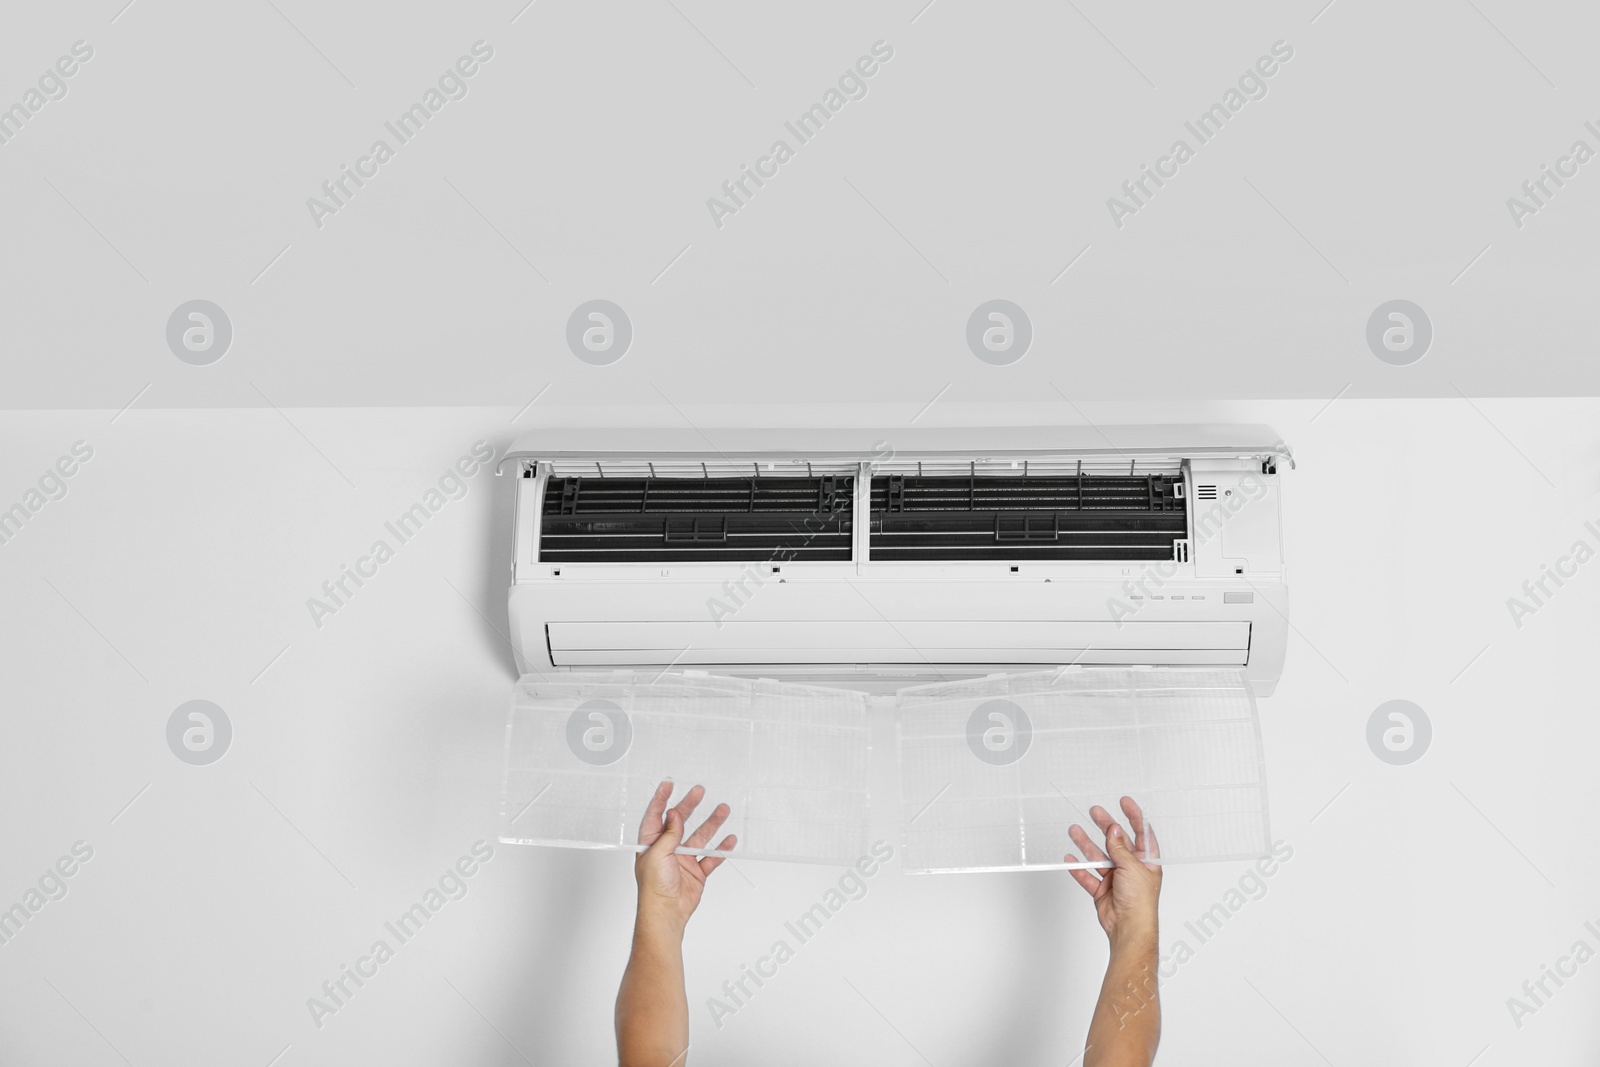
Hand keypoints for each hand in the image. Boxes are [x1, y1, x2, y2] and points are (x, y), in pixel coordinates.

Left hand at [634, 781, 735, 928]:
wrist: (666, 913)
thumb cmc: (654, 887)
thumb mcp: (658, 854)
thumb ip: (669, 833)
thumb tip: (673, 814)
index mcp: (651, 843)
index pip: (656, 815)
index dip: (661, 798)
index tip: (669, 783)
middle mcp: (667, 849)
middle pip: (680, 822)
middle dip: (690, 806)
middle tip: (700, 791)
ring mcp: (682, 860)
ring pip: (699, 837)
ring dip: (712, 824)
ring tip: (723, 809)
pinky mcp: (696, 872)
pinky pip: (711, 857)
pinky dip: (721, 849)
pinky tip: (730, 840)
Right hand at [1065, 796, 1161, 945]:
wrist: (1129, 928)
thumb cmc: (1141, 902)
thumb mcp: (1132, 868)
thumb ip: (1119, 848)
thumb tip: (1113, 830)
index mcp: (1146, 861)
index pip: (1141, 832)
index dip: (1134, 816)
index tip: (1124, 802)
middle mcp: (1131, 868)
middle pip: (1116, 841)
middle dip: (1105, 826)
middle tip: (1094, 812)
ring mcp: (1116, 879)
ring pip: (1099, 857)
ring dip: (1087, 844)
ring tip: (1074, 831)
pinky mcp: (1103, 890)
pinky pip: (1088, 876)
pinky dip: (1079, 868)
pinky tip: (1070, 859)